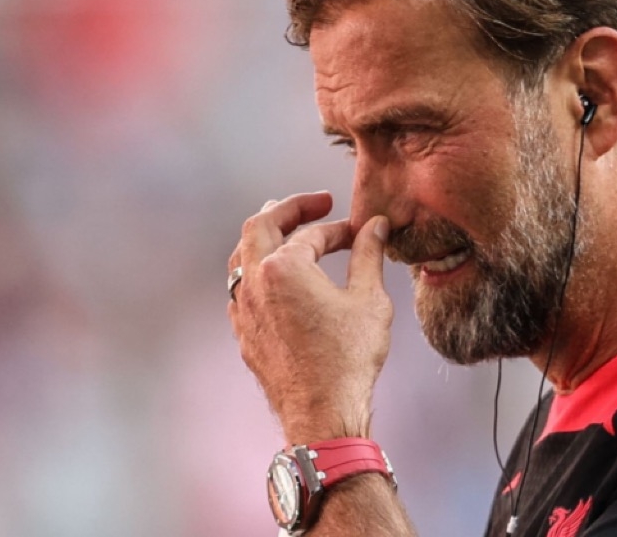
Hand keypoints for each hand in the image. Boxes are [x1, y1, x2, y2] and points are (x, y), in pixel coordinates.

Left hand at [227, 192, 391, 443]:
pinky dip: (257, 270)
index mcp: (283, 268)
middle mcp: (254, 282)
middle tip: (316, 204)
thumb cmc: (348, 359)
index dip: (338, 229)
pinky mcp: (243, 332)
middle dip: (289, 209)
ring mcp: (243, 309)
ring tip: (289, 231)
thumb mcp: (369, 300)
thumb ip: (369, 255)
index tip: (359, 232)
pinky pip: (240, 287)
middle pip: (260, 226)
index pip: (311, 234)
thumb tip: (376, 227)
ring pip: (242, 256)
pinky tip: (276, 277)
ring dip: (266, 237)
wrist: (322, 413)